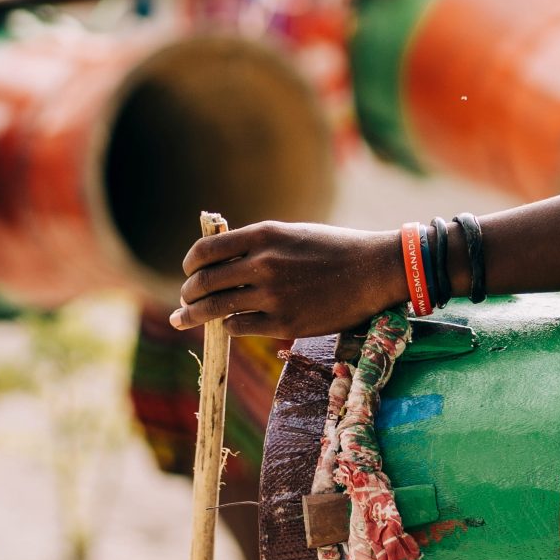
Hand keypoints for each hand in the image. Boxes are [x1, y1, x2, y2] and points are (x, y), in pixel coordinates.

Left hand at [171, 221, 409, 338]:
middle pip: (204, 282)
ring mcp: (273, 296)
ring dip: (194, 315)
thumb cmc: (336, 249)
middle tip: (184, 300)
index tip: (188, 272)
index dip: (190, 264)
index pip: (205, 251)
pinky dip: (229, 325)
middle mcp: (263, 264)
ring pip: (215, 308)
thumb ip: (257, 245)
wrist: (376, 271)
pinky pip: (239, 326)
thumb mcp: (293, 233)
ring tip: (184, 318)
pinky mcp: (284, 323)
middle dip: (188, 293)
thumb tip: (222, 260)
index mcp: (264, 235)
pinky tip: (230, 324)